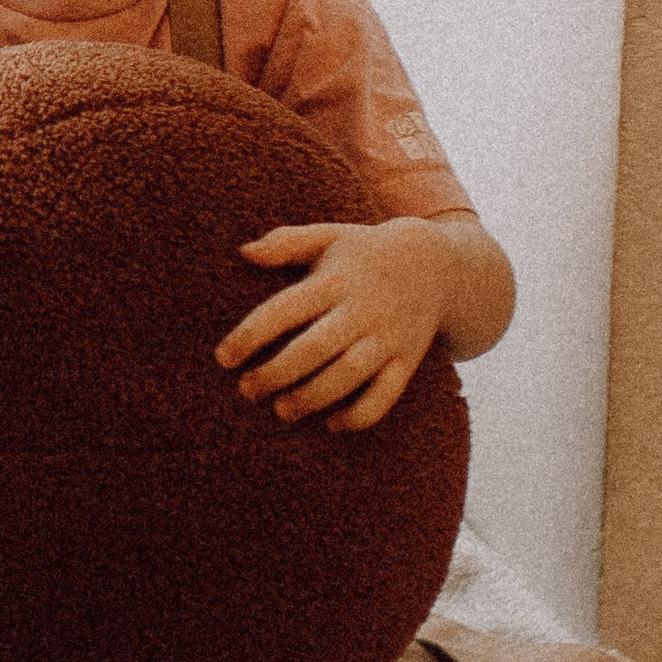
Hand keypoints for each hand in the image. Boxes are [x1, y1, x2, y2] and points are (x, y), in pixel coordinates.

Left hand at [215, 219, 453, 432]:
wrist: (438, 266)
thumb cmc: (367, 252)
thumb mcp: (330, 236)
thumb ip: (287, 243)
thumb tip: (244, 252)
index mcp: (336, 280)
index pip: (286, 309)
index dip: (251, 334)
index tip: (222, 358)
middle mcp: (362, 310)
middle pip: (315, 348)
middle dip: (277, 373)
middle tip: (248, 391)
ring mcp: (388, 337)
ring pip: (349, 375)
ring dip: (313, 397)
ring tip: (282, 411)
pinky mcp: (407, 361)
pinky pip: (387, 395)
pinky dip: (361, 415)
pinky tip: (333, 425)